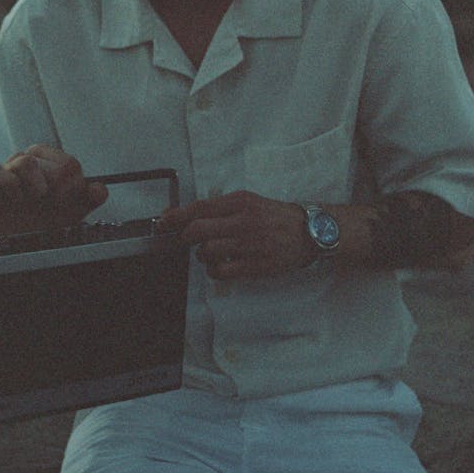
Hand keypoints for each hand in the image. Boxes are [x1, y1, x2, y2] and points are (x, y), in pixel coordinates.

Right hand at [0, 144, 107, 236]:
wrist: (19, 238)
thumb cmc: (48, 218)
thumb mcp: (73, 209)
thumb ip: (90, 198)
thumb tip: (100, 190)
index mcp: (52, 161)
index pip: (69, 164)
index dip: (71, 186)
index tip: (66, 201)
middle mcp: (32, 159)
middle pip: (51, 164)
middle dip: (56, 187)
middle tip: (52, 202)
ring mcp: (10, 167)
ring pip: (26, 162)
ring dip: (36, 185)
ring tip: (36, 198)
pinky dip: (9, 186)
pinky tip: (16, 199)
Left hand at [160, 191, 308, 279]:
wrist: (310, 233)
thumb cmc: (276, 216)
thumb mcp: (251, 201)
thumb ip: (222, 207)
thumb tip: (189, 215)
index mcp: (240, 201)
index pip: (200, 207)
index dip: (176, 216)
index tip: (163, 222)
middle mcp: (243, 221)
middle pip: (197, 230)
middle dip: (184, 237)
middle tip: (183, 240)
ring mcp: (249, 244)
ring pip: (206, 252)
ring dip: (202, 255)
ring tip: (210, 253)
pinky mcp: (255, 266)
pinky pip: (221, 271)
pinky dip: (214, 271)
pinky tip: (220, 266)